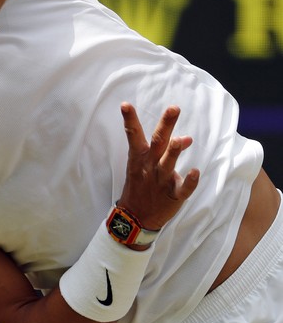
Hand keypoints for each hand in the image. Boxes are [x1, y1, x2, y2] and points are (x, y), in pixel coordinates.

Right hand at [117, 103, 199, 230]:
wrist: (135, 218)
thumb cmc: (142, 186)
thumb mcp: (145, 165)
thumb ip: (164, 150)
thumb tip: (186, 137)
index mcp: (140, 158)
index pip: (134, 136)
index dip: (130, 120)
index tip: (125, 105)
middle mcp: (150, 167)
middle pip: (158, 143)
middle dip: (165, 126)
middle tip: (173, 108)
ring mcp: (161, 181)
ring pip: (168, 164)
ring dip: (174, 152)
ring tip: (181, 140)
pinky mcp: (173, 196)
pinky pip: (183, 189)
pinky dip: (190, 181)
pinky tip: (196, 172)